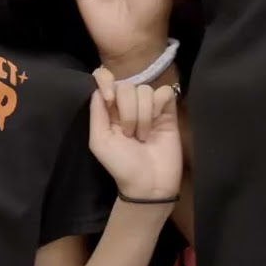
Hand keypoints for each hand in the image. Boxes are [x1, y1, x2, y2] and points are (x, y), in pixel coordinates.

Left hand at [88, 67, 181, 200]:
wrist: (149, 184)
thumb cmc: (121, 165)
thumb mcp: (100, 141)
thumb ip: (97, 113)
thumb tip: (99, 88)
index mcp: (110, 110)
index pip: (106, 80)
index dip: (106, 82)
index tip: (109, 99)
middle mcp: (129, 105)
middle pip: (127, 86)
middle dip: (127, 110)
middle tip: (129, 134)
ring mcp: (150, 108)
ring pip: (146, 90)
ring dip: (143, 114)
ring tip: (143, 136)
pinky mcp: (168, 112)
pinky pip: (165, 93)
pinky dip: (159, 105)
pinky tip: (159, 122)